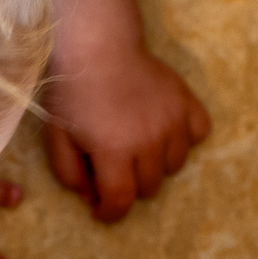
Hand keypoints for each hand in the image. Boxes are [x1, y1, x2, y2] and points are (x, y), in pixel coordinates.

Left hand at [45, 0, 211, 222]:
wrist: (98, 45)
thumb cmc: (73, 92)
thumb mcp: (58, 136)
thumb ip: (70, 175)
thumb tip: (93, 198)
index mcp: (114, 151)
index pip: (121, 201)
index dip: (110, 213)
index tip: (102, 210)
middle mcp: (149, 141)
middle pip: (149, 188)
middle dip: (129, 185)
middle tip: (115, 167)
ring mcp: (173, 122)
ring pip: (175, 166)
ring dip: (156, 165)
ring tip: (138, 146)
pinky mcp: (187, 103)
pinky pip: (199, 135)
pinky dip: (186, 139)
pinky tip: (166, 130)